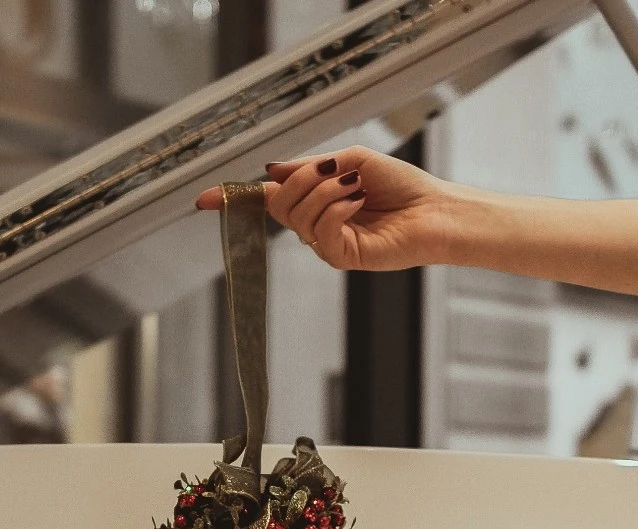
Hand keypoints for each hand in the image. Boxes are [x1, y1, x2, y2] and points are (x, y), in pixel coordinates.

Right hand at [195, 147, 455, 270]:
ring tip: (355, 187)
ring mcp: (327, 245)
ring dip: (326, 192)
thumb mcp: (350, 161)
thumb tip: (273, 172)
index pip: (265, 201)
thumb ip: (310, 168)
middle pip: (278, 205)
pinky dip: (338, 209)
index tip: (203, 198)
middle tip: (334, 171)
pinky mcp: (343, 259)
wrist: (434, 210)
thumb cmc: (400, 185)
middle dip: (302, 180)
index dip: (234, 199)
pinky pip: (321, 232)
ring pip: (299, 217)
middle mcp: (315, 226)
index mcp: (314, 201)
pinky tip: (359, 204)